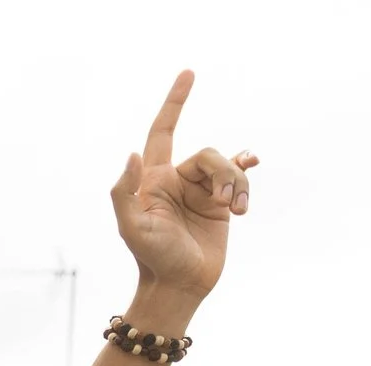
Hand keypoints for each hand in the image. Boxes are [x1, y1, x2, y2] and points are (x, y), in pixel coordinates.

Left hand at [111, 72, 256, 308]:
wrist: (178, 286)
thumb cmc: (151, 258)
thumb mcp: (131, 227)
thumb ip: (124, 192)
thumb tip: (132, 156)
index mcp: (153, 180)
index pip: (162, 132)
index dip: (174, 103)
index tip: (189, 74)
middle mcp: (177, 181)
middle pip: (208, 155)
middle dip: (221, 172)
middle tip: (222, 202)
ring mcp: (200, 193)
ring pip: (227, 168)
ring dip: (236, 185)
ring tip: (236, 210)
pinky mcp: (220, 206)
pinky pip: (240, 182)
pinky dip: (246, 188)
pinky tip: (245, 204)